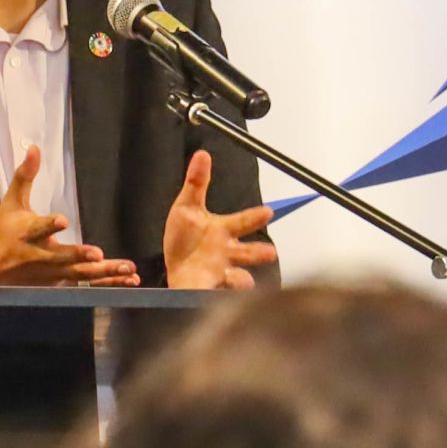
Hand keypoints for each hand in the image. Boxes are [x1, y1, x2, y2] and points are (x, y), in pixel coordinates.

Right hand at [0, 146, 140, 286]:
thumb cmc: (5, 231)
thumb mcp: (11, 203)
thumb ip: (25, 176)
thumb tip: (34, 148)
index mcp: (27, 233)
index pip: (38, 228)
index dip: (49, 225)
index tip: (63, 220)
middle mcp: (40, 256)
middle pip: (62, 257)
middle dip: (79, 256)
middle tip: (98, 254)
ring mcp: (52, 274)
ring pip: (80, 274)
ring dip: (104, 273)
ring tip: (127, 268)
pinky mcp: (61, 284)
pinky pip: (88, 286)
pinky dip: (109, 284)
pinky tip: (131, 278)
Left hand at [161, 150, 276, 290]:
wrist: (175, 268)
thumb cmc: (186, 238)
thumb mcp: (187, 207)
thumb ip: (196, 183)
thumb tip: (202, 155)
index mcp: (223, 230)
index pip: (243, 221)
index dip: (255, 217)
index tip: (267, 212)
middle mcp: (227, 251)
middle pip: (248, 252)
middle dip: (258, 253)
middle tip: (271, 252)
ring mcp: (221, 271)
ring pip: (239, 276)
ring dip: (244, 279)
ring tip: (246, 280)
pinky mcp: (211, 288)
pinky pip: (222, 292)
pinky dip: (225, 292)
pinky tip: (223, 290)